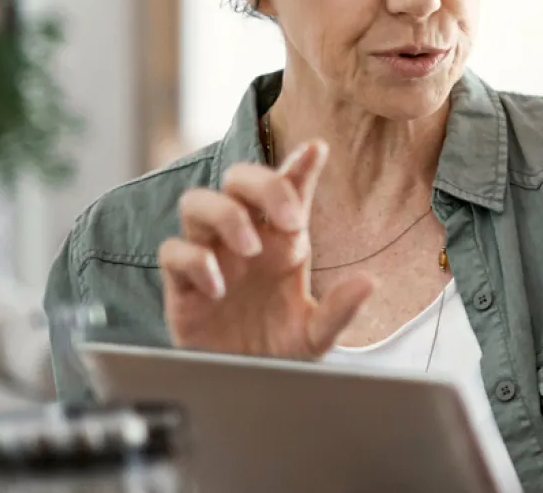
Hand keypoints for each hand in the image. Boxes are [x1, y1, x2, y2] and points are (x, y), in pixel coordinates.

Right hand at [158, 140, 373, 357]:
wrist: (241, 391)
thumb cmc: (276, 353)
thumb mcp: (316, 335)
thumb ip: (340, 310)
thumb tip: (368, 283)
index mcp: (282, 241)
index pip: (289, 190)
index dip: (300, 165)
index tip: (317, 149)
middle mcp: (245, 240)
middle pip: (238, 179)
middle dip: (262, 184)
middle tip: (288, 218)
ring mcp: (211, 256)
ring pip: (197, 202)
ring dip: (225, 216)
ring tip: (250, 250)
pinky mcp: (181, 284)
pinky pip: (174, 252)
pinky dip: (195, 262)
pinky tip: (219, 288)